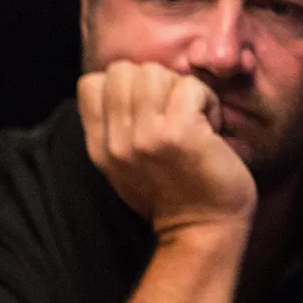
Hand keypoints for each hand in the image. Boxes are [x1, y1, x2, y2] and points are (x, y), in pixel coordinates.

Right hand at [77, 62, 255, 238]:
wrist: (202, 231)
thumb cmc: (173, 195)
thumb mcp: (125, 166)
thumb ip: (116, 129)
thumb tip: (127, 85)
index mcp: (100, 147)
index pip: (90, 83)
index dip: (123, 85)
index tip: (147, 110)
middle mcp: (117, 141)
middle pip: (123, 71)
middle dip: (154, 83)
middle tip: (174, 113)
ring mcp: (145, 137)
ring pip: (153, 72)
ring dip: (180, 89)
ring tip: (193, 118)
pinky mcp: (178, 134)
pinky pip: (189, 86)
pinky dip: (207, 100)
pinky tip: (211, 127)